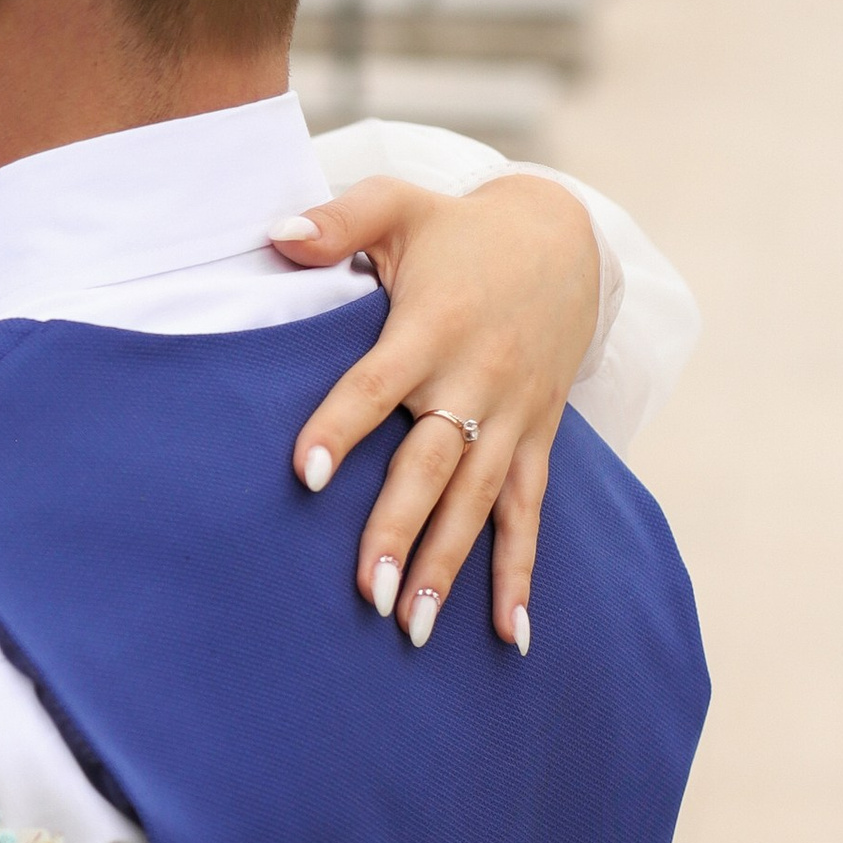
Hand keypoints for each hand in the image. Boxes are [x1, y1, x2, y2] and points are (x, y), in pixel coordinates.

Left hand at [269, 176, 599, 649]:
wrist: (567, 242)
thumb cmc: (459, 230)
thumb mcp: (399, 205)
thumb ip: (338, 219)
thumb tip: (275, 234)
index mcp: (433, 327)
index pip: (378, 384)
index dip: (341, 425)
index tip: (303, 473)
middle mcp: (477, 379)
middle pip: (433, 465)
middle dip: (401, 530)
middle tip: (367, 594)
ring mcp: (513, 417)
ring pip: (480, 503)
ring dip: (448, 569)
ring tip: (412, 631)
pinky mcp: (539, 438)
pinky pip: (531, 514)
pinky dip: (521, 575)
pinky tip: (511, 637)